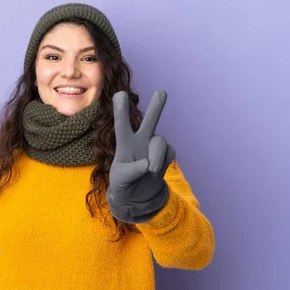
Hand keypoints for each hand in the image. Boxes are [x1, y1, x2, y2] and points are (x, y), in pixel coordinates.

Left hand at [106, 90, 174, 221]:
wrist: (138, 197)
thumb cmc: (123, 184)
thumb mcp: (120, 180)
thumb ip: (131, 171)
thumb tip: (147, 164)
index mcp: (124, 143)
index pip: (122, 125)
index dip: (121, 110)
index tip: (120, 94)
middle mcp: (140, 140)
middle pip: (150, 121)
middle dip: (156, 107)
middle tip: (162, 92)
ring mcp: (154, 147)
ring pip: (161, 140)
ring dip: (156, 154)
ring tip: (151, 169)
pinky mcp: (165, 155)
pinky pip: (169, 153)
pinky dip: (163, 162)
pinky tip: (155, 171)